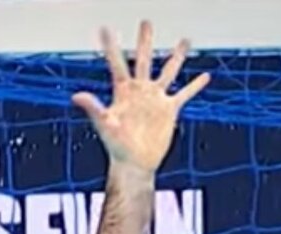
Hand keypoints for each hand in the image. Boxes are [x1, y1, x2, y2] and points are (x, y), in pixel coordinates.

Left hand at [72, 21, 209, 172]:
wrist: (135, 164)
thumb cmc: (116, 146)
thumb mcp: (104, 124)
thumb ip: (93, 108)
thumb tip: (76, 96)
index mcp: (123, 92)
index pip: (117, 64)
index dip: (111, 47)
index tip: (106, 28)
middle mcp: (140, 91)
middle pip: (144, 60)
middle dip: (145, 41)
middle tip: (146, 22)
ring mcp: (155, 99)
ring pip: (169, 71)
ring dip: (177, 56)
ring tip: (185, 40)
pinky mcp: (169, 110)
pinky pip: (185, 94)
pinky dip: (195, 85)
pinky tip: (205, 76)